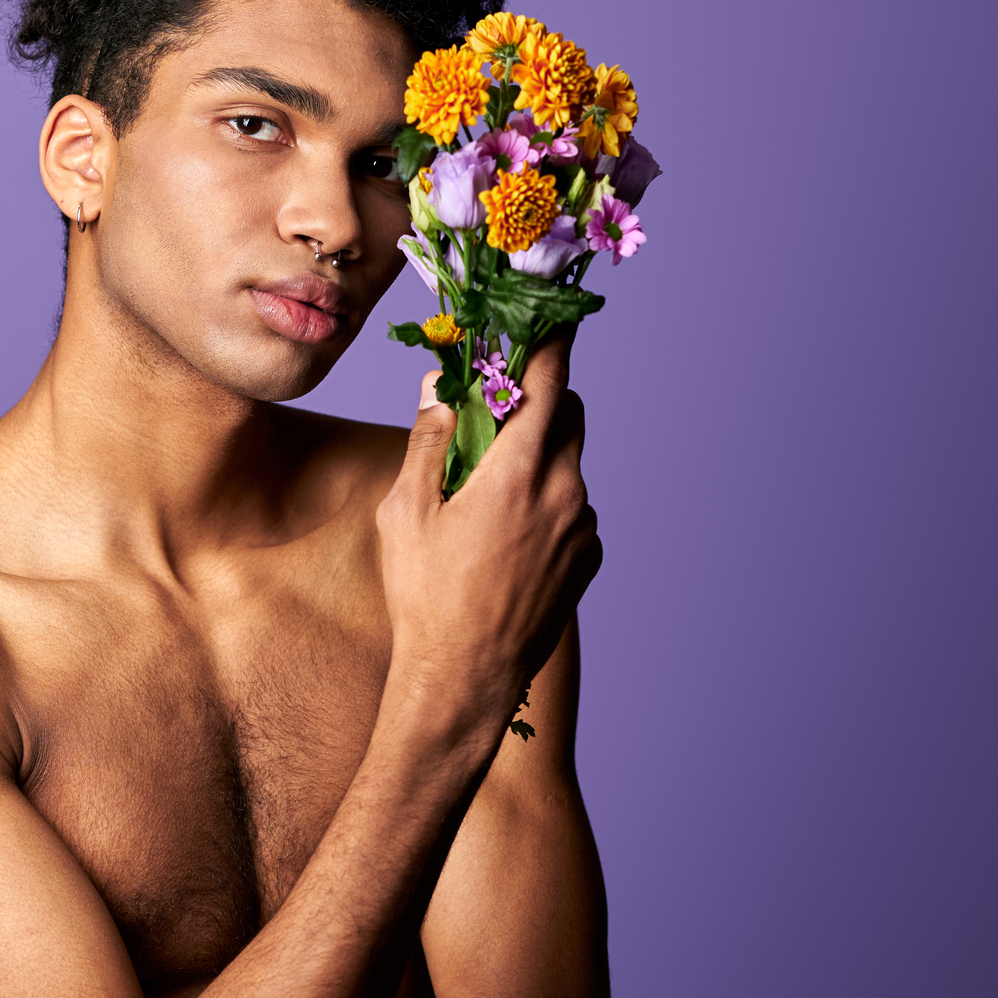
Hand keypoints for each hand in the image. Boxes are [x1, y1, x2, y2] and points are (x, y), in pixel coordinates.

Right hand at [377, 335, 601, 732]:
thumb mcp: (407, 511)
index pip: (549, 383)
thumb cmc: (427, 596)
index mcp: (518, 472)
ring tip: (490, 494)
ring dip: (540, 460)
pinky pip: (574, 510)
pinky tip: (508, 538)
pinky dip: (549, 505)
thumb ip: (430, 440)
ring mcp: (583, 528)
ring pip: (570, 466)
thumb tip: (439, 389)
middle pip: (570, 417)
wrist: (465, 679)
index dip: (548, 344)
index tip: (547, 318)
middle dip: (540, 402)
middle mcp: (565, 493)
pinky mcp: (589, 559)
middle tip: (498, 411)